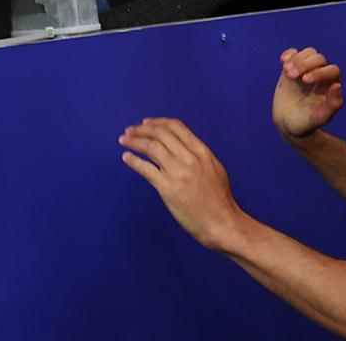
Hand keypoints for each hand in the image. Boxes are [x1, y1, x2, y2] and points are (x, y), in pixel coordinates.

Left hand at [119, 118, 248, 251]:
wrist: (221, 223)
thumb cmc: (220, 200)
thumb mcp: (215, 168)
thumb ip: (199, 155)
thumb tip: (182, 147)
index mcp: (201, 152)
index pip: (176, 127)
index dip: (158, 122)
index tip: (146, 123)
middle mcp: (189, 158)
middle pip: (161, 134)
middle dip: (142, 130)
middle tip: (130, 131)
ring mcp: (178, 173)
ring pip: (152, 148)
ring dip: (135, 141)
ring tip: (124, 140)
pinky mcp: (168, 189)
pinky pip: (147, 170)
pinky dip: (134, 161)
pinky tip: (127, 157)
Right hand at [272, 47, 343, 138]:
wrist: (287, 124)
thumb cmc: (305, 123)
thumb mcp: (318, 118)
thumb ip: (332, 105)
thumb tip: (338, 86)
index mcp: (331, 86)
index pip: (333, 70)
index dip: (320, 72)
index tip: (305, 80)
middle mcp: (321, 75)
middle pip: (319, 59)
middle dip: (304, 65)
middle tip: (291, 76)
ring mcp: (306, 70)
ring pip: (308, 54)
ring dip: (297, 59)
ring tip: (286, 70)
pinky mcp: (292, 68)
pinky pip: (293, 54)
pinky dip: (288, 54)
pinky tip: (283, 61)